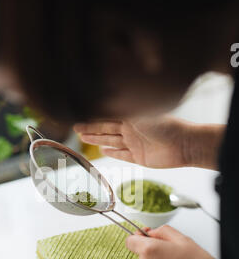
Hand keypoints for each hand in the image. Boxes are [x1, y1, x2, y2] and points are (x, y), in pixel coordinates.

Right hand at [74, 118, 223, 169]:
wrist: (183, 144)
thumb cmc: (165, 125)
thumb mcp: (139, 115)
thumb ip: (120, 111)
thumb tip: (101, 101)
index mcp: (131, 116)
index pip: (107, 115)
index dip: (93, 116)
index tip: (79, 115)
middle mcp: (132, 129)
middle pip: (106, 129)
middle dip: (91, 128)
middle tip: (75, 128)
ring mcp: (135, 143)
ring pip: (111, 141)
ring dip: (97, 139)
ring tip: (83, 138)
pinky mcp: (139, 157)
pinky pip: (122, 155)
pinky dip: (113, 152)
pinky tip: (103, 150)